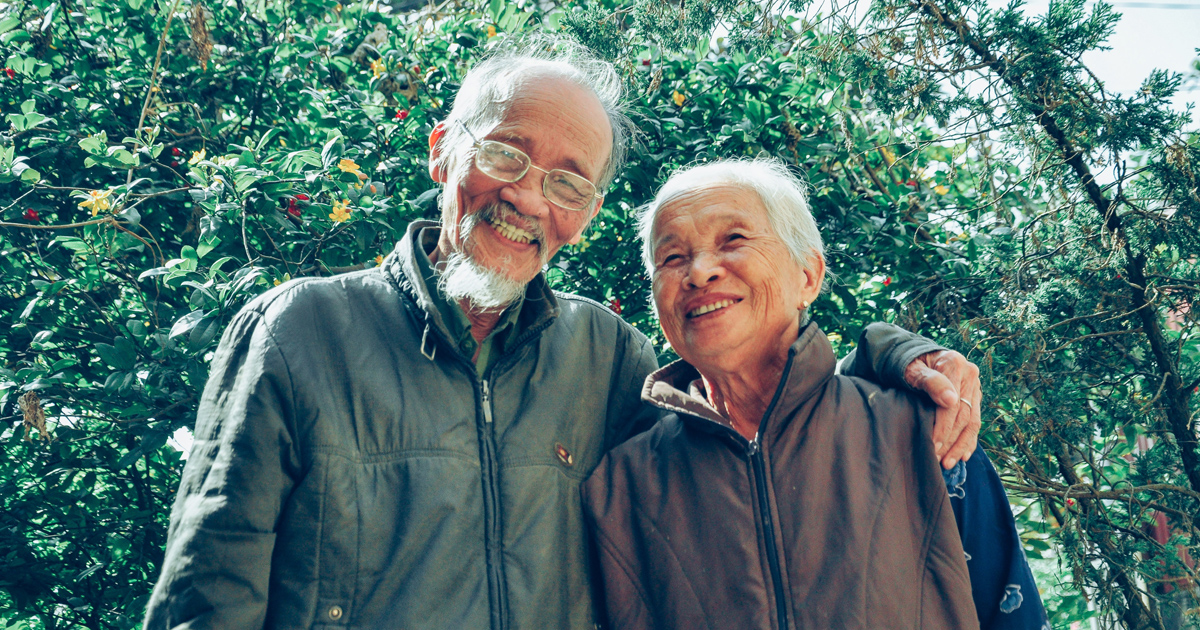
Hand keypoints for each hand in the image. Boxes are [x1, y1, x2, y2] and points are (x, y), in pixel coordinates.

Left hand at [903, 350, 980, 468]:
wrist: (915, 355)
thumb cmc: (908, 363)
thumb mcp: (912, 369)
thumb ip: (929, 381)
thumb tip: (950, 400)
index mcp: (955, 364)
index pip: (953, 404)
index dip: (943, 428)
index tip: (932, 446)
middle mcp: (970, 374)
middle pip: (964, 415)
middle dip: (950, 441)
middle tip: (938, 460)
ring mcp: (974, 386)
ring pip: (972, 421)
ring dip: (961, 445)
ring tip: (948, 463)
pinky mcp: (974, 396)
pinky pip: (975, 421)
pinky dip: (969, 440)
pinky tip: (962, 456)